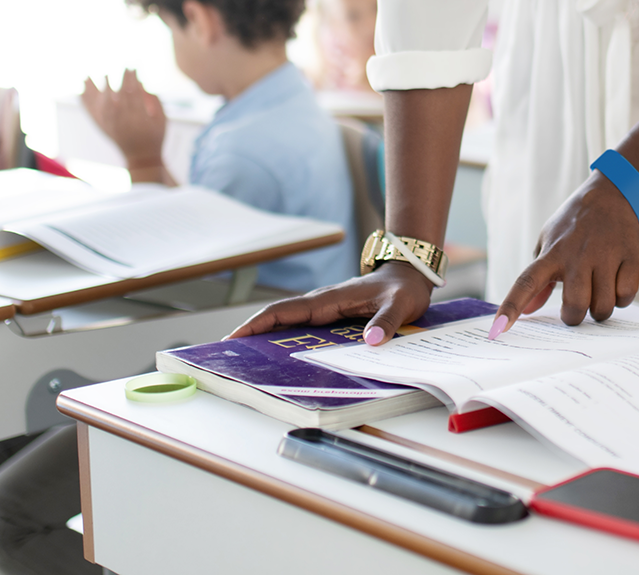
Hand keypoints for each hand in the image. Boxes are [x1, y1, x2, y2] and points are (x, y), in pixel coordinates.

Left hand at [82, 70, 166, 177]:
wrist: (141, 157)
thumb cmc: (155, 136)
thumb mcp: (162, 119)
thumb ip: (154, 101)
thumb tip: (140, 83)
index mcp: (139, 120)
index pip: (134, 95)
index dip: (132, 80)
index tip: (132, 68)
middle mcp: (123, 123)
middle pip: (118, 97)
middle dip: (119, 81)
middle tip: (121, 68)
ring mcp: (111, 126)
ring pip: (102, 105)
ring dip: (97, 89)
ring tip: (91, 76)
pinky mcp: (104, 128)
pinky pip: (92, 113)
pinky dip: (86, 101)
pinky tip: (81, 90)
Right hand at [228, 261, 432, 345]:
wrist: (409, 275)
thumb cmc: (404, 288)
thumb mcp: (401, 305)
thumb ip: (387, 322)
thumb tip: (372, 341)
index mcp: (329, 299)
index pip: (284, 310)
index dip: (257, 324)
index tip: (234, 338)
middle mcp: (321, 303)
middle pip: (277, 318)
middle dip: (251, 334)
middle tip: (228, 357)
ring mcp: (324, 309)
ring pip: (287, 323)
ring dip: (265, 337)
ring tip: (245, 362)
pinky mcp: (331, 315)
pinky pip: (301, 326)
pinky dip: (284, 338)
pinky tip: (280, 356)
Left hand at [498, 173, 638, 329]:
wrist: (612, 194)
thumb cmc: (574, 225)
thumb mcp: (550, 243)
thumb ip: (539, 280)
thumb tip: (529, 311)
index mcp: (552, 253)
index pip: (526, 283)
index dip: (511, 307)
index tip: (498, 329)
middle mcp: (577, 255)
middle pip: (575, 306)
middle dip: (575, 317)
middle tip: (578, 307)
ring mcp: (606, 255)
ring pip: (603, 307)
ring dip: (600, 309)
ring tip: (599, 293)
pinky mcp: (631, 257)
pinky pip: (626, 296)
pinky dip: (621, 298)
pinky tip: (616, 283)